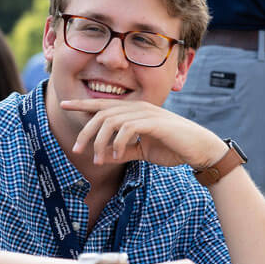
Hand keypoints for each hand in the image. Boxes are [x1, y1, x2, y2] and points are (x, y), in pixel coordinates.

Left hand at [60, 99, 225, 169]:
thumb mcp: (141, 151)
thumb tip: (101, 157)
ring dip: (100, 142)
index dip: (83, 103)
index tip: (64, 104)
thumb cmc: (172, 148)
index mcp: (134, 110)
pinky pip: (127, 129)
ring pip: (111, 121)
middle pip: (102, 113)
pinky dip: (117, 143)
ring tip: (98, 160)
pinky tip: (115, 156)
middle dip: (86, 132)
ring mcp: (146, 113)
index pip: (103, 104)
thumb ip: (122, 151)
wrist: (200, 150)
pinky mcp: (154, 123)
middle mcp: (138, 107)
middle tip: (76, 149)